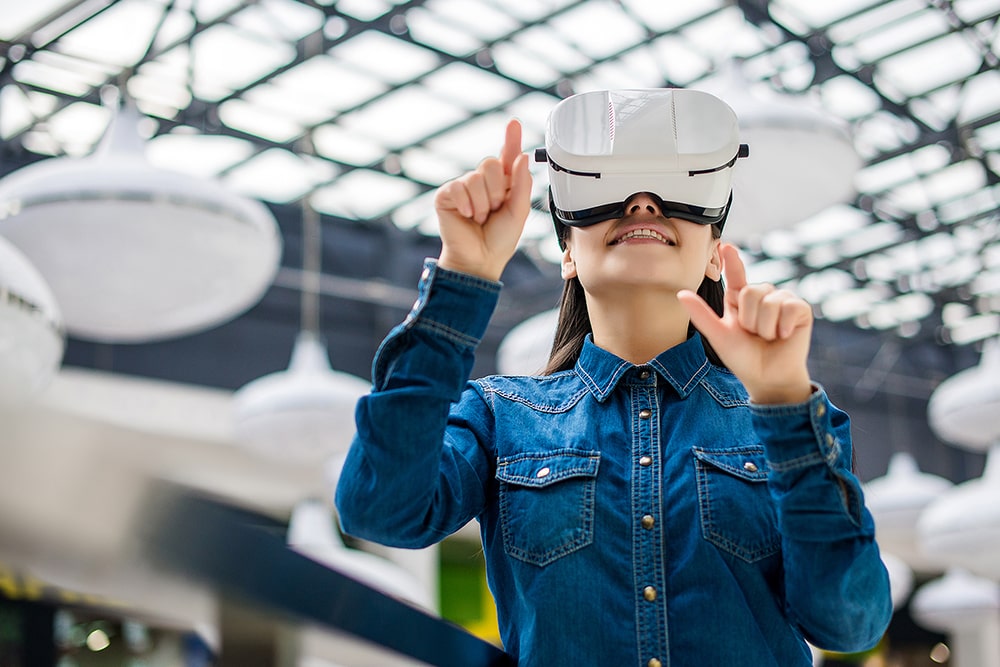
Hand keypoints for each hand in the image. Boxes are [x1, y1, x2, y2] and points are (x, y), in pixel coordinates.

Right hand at [435, 119, 532, 281]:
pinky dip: (467, 204)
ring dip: (482, 203)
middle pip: (490, 163)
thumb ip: (521, 184)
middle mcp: (482, 181)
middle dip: (497, 190)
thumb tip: (522, 156)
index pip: (507, 156)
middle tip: (494, 210)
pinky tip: (467, 217)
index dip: (510, 139)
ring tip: (479, 218)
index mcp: (503, 184)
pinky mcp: (447, 194)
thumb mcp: (518, 212)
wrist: (480, 259)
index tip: (513, 122)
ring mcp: (463, 187)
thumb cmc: (499, 239)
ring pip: (476, 178)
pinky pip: (459, 187)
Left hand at [678, 244, 813, 403]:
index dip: (732, 260)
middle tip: (754, 335)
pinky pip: (789, 307)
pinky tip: (783, 336)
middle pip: (751, 291)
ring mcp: (782, 300)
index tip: (725, 246)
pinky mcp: (800, 309)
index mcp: (739, 299)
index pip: (735, 275)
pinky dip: (782, 326)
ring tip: (768, 337)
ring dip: (765, 327)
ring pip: (769, 301)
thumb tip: (681, 294)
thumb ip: (702, 314)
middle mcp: (761, 296)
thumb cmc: (743, 358)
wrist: (767, 378)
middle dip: (749, 319)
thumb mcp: (719, 335)